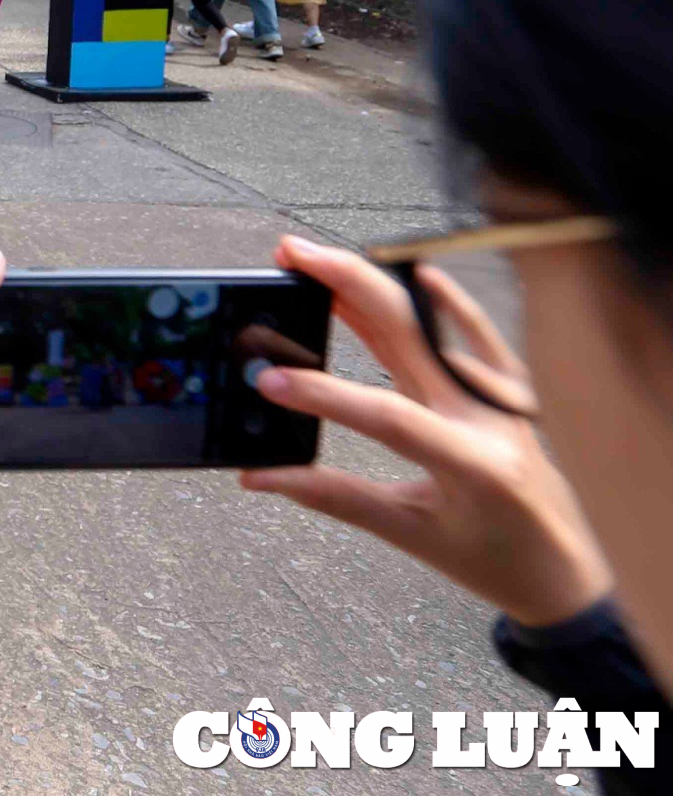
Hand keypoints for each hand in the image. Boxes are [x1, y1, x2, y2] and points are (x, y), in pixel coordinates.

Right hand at [241, 236, 613, 626]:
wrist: (568, 572)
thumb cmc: (496, 561)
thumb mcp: (411, 536)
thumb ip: (336, 499)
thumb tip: (262, 477)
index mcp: (471, 463)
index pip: (387, 414)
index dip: (323, 394)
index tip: (270, 380)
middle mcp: (490, 418)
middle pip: (411, 333)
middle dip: (346, 285)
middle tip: (292, 258)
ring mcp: (501, 398)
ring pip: (432, 322)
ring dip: (375, 284)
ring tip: (322, 261)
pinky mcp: (507, 391)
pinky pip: (476, 332)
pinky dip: (444, 299)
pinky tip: (415, 269)